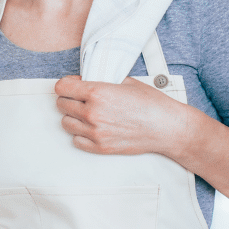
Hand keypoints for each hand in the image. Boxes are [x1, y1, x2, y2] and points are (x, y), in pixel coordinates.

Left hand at [54, 75, 189, 156]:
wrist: (166, 127)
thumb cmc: (150, 103)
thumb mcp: (125, 81)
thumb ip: (101, 81)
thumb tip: (85, 81)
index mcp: (97, 93)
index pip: (61, 87)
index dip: (66, 84)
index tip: (72, 85)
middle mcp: (92, 113)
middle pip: (61, 104)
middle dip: (69, 99)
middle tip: (80, 98)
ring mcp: (95, 132)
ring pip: (66, 123)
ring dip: (73, 116)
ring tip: (87, 113)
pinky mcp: (100, 147)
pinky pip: (76, 140)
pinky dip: (80, 134)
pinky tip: (92, 128)